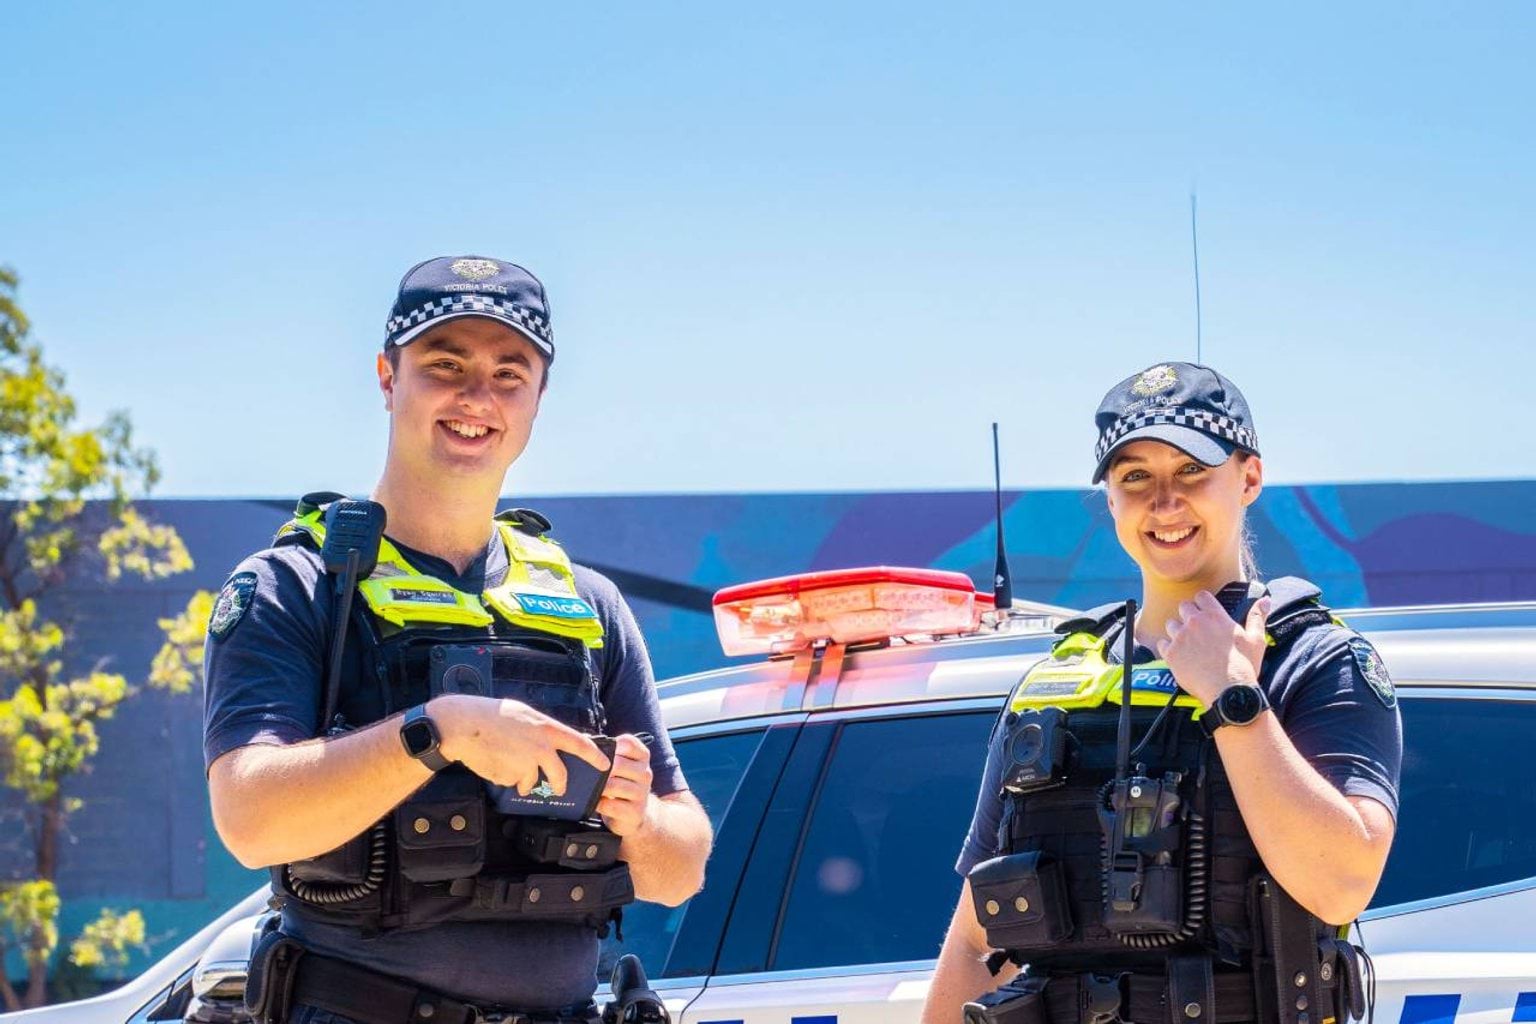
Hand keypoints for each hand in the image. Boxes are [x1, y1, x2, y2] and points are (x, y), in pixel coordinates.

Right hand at [429, 694, 610, 796]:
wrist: (463, 725)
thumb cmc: (492, 715)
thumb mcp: (524, 714)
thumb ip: (541, 729)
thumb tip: (553, 741)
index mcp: (546, 729)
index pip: (580, 743)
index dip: (595, 756)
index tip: (605, 765)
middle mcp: (540, 748)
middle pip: (559, 774)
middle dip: (560, 785)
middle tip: (559, 788)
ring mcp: (525, 764)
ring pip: (530, 781)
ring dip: (522, 779)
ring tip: (506, 762)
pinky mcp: (509, 777)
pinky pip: (511, 782)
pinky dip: (504, 777)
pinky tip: (493, 762)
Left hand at [596, 733, 653, 837]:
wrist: (636, 814)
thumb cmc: (621, 783)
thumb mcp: (620, 765)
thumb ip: (607, 751)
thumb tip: (584, 738)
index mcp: (642, 757)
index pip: (628, 743)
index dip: (611, 746)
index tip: (600, 753)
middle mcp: (645, 773)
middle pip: (617, 764)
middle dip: (599, 770)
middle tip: (588, 774)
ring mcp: (642, 793)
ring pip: (613, 785)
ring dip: (598, 788)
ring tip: (592, 788)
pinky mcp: (635, 812)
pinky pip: (610, 805)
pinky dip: (599, 804)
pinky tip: (598, 803)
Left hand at [1155, 592, 1271, 707]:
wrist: (1228, 691)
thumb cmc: (1243, 666)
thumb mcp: (1256, 639)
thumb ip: (1257, 617)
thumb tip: (1265, 600)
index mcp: (1215, 616)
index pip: (1201, 596)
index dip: (1203, 602)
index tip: (1205, 610)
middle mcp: (1195, 623)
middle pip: (1183, 607)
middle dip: (1188, 614)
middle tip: (1196, 628)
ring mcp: (1180, 637)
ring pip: (1171, 624)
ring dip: (1177, 630)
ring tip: (1186, 643)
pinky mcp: (1171, 653)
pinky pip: (1162, 643)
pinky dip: (1167, 648)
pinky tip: (1177, 655)